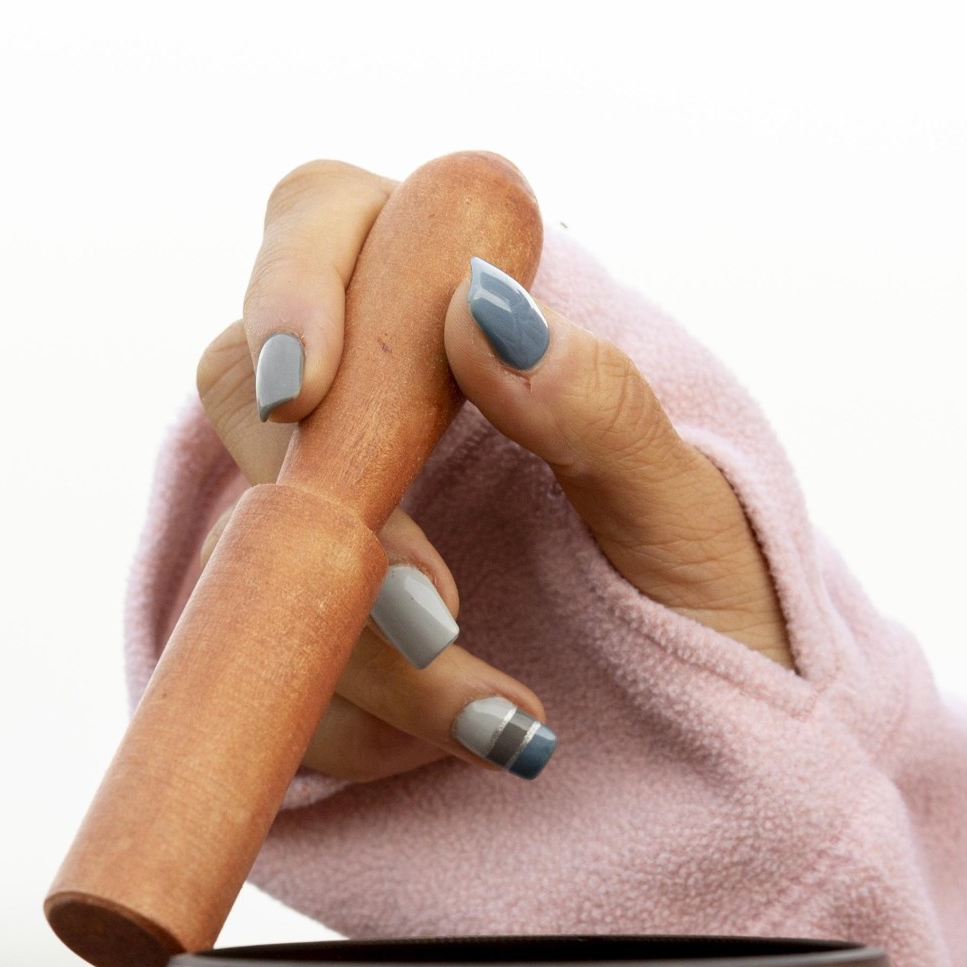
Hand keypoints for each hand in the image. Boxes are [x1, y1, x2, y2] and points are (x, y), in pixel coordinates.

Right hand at [184, 159, 794, 785]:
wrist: (720, 736)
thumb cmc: (714, 599)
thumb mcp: (686, 512)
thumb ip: (597, 406)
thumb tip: (485, 308)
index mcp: (465, 319)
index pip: (329, 224)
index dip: (292, 286)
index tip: (309, 388)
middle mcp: (377, 405)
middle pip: (247, 387)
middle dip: (330, 510)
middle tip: (436, 612)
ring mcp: (331, 523)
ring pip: (257, 551)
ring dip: (371, 654)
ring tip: (506, 721)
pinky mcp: (313, 640)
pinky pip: (278, 670)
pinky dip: (366, 728)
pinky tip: (476, 742)